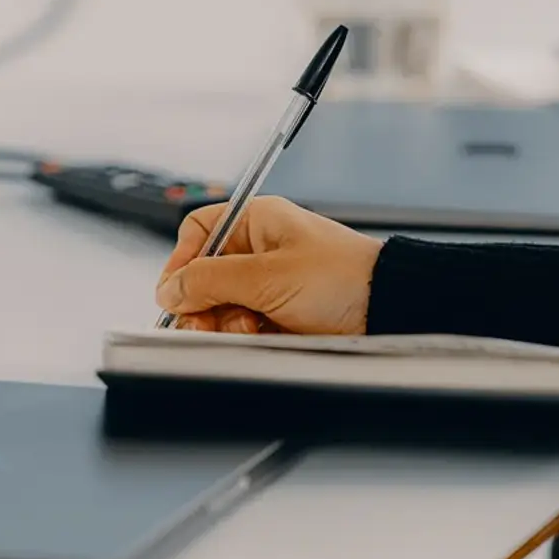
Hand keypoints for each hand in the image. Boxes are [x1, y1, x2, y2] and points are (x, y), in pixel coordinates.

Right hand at [155, 196, 382, 335]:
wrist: (387, 311)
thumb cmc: (343, 279)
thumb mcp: (268, 276)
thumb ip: (211, 280)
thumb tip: (171, 288)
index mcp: (257, 222)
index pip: (199, 232)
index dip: (182, 261)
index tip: (174, 293)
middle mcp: (259, 251)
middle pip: (203, 277)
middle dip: (202, 302)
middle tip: (206, 322)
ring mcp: (268, 285)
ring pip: (219, 306)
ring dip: (224, 322)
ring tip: (247, 328)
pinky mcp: (277, 315)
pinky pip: (241, 326)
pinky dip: (243, 336)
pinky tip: (259, 337)